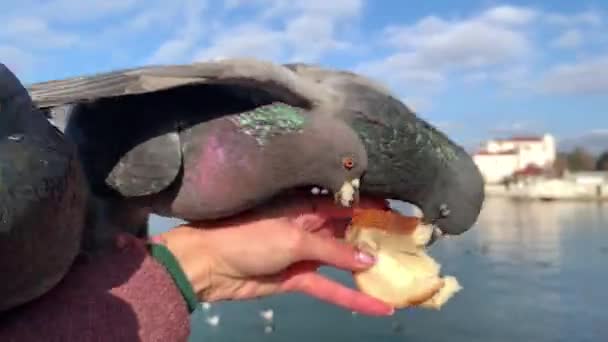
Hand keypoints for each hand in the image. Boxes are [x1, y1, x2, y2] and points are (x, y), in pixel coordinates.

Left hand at [154, 195, 393, 315]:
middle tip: (413, 245)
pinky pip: (331, 289)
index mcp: (308, 205)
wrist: (208, 265)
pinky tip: (378, 307)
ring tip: (403, 274)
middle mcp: (311, 226)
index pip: (349, 204)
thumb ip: (333, 249)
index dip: (376, 209)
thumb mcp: (293, 238)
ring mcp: (306, 253)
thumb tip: (369, 260)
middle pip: (351, 231)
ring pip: (345, 260)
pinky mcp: (299, 278)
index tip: (404, 215)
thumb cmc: (248, 238)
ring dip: (370, 269)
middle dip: (379, 238)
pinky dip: (352, 299)